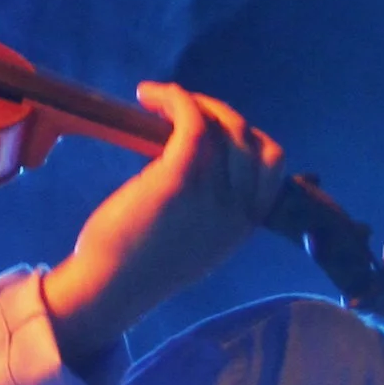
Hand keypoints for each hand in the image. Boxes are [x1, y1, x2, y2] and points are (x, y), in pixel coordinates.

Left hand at [40, 86, 286, 370]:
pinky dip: (175, 99)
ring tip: (160, 99)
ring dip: (192, 101)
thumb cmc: (141, 264)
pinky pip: (192, 122)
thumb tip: (211, 166)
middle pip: (249, 136)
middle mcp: (237, 209)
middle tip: (183, 108)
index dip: (249, 135)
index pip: (273, 164)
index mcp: (244, 225)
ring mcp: (212, 194)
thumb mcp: (197, 242)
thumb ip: (214, 211)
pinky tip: (149, 95)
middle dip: (220, 112)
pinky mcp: (179, 180)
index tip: (216, 128)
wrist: (110, 288)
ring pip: (222, 125)